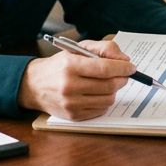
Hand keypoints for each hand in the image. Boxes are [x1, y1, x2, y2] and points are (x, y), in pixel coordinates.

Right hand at [18, 38, 134, 120]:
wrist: (34, 85)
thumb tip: (124, 60)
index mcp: (70, 65)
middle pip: (109, 85)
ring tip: (108, 84)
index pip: (104, 68)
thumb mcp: (77, 49)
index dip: (122, 68)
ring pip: (107, 99)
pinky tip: (98, 94)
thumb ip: (103, 49)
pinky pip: (100, 110)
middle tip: (123, 75)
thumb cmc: (59, 65)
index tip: (131, 67)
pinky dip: (104, 101)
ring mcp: (71, 103)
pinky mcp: (73, 116)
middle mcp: (69, 86)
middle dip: (121, 79)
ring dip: (114, 91)